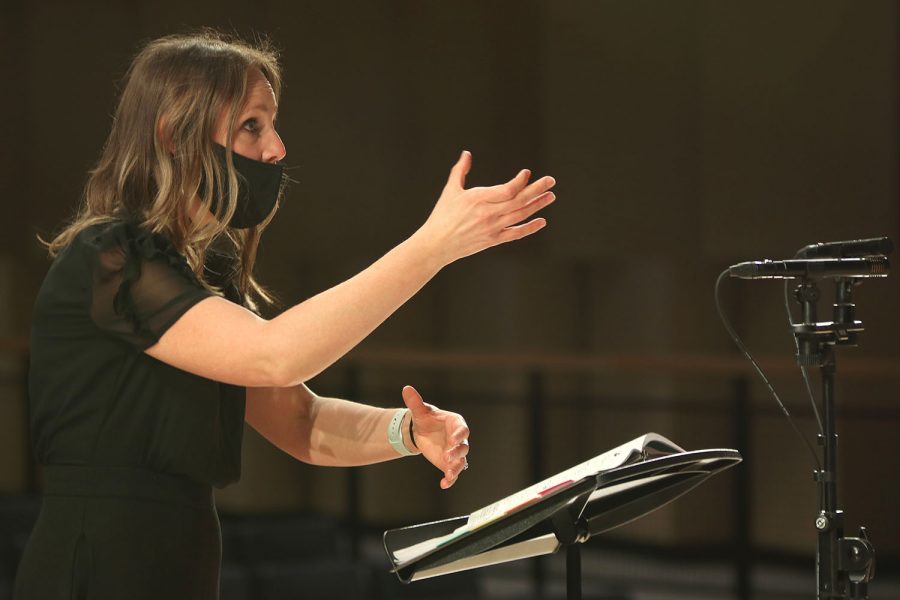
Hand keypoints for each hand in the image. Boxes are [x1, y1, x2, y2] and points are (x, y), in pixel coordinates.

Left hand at [401, 385, 469, 488]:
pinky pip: (453, 473)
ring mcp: (455, 452)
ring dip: (456, 468)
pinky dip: (450, 479)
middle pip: (464, 447)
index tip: (453, 440)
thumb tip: (406, 388)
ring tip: (449, 475)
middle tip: (448, 457)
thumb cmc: (425, 419)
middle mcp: (459, 439)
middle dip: (458, 452)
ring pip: (461, 461)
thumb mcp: (420, 411)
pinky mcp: (449, 463)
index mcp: (455, 423)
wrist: (422, 432)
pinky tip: (444, 485)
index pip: (462, 429)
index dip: (459, 435)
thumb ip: (415, 402)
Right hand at [417, 151, 556, 266]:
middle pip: (519, 200)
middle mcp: (488, 214)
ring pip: (520, 215)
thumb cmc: (442, 216)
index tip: (527, 173)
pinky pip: (516, 234)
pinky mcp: (493, 240)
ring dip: (537, 205)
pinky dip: (530, 228)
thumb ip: (460, 170)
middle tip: (551, 181)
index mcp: (478, 199)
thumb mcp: (451, 190)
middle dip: (537, 189)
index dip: (520, 181)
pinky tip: (541, 221)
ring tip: (550, 196)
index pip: (507, 189)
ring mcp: (492, 228)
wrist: (437, 244)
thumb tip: (466, 154)